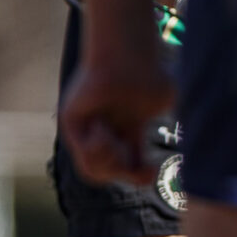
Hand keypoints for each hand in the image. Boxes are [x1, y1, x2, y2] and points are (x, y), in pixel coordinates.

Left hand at [61, 38, 175, 188]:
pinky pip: (82, 153)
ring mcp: (87, 129)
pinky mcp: (71, 121)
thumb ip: (165, 123)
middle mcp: (107, 132)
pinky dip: (95, 146)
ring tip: (110, 138)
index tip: (152, 168)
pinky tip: (101, 128)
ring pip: (92, 172)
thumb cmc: (150, 77)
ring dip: (107, 160)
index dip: (140, 178)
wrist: (128, 58)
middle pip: (108, 175)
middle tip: (124, 150)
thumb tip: (144, 161)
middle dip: (121, 172)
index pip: (130, 168)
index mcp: (128, 130)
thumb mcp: (161, 106)